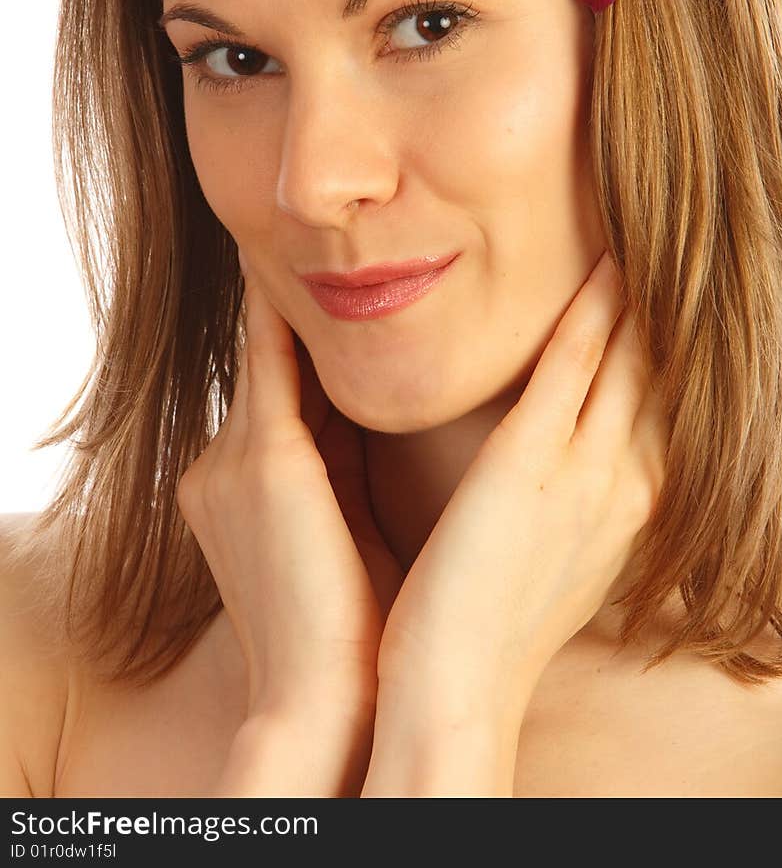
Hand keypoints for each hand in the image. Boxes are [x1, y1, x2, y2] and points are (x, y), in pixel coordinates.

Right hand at [176, 249, 402, 719]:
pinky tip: (298, 268)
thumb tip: (390, 419)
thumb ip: (350, 470)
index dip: (313, 350)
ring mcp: (232, 462)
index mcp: (244, 492)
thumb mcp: (346, 530)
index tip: (346, 304)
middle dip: (308, 319)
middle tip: (341, 253)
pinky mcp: (262, 461)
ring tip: (329, 247)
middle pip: (273, 370)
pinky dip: (285, 314)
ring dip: (299, 305)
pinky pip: (274, 360)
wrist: (327, 704)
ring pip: (271, 356)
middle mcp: (221, 468)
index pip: (283, 398)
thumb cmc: (357, 629)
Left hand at [374, 249, 668, 720]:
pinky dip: (595, 309)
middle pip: (665, 373)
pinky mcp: (532, 462)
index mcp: (627, 508)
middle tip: (682, 239)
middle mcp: (625, 484)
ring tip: (651, 228)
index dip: (677, 344)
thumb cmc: (489, 625)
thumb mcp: (552, 556)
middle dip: (673, 307)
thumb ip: (567, 503)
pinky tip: (607, 264)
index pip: (666, 404)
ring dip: (642, 291)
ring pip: (630, 356)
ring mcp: (585, 472)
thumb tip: (560, 463)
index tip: (678, 292)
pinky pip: (575, 365)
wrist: (453, 691)